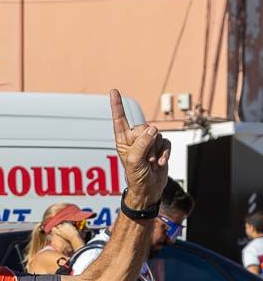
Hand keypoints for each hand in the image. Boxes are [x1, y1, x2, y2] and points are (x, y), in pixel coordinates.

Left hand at [111, 89, 170, 208]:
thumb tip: (153, 129)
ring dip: (156, 150)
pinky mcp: (160, 147)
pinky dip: (165, 153)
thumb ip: (142, 142)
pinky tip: (159, 163)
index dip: (117, 105)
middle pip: (145, 127)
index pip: (119, 119)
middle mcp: (135, 138)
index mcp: (123, 139)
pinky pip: (166, 143)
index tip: (113, 91)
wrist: (149, 189)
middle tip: (145, 157)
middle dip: (148, 142)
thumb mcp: (135, 160)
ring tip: (150, 162)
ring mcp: (148, 142)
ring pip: (158, 135)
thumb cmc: (136, 176)